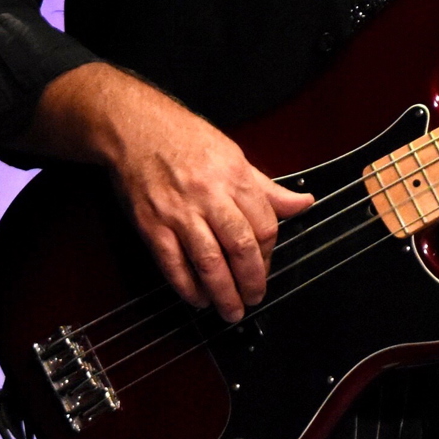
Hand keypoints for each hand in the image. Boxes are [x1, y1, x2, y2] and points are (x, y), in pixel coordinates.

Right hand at [29, 64, 314, 322]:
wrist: (135, 128)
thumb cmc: (185, 139)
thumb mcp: (235, 156)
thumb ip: (268, 188)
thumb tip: (303, 203)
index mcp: (235, 177)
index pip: (264, 224)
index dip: (269, 253)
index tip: (266, 266)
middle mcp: (209, 196)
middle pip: (240, 246)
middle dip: (251, 279)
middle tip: (255, 298)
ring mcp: (179, 212)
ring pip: (209, 261)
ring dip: (223, 292)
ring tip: (231, 310)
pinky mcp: (151, 224)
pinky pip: (173, 263)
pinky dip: (187, 286)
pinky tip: (197, 299)